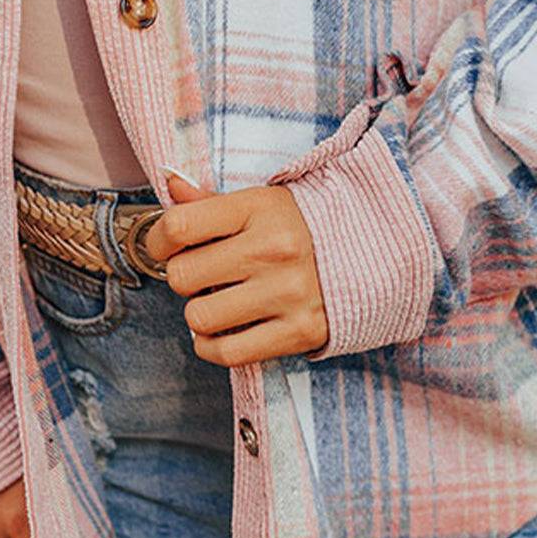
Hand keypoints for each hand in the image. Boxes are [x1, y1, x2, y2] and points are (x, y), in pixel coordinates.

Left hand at [142, 173, 329, 365]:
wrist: (377, 255)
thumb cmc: (307, 228)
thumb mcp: (263, 202)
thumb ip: (212, 201)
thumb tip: (170, 185)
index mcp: (261, 209)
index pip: (179, 226)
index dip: (158, 240)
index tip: (165, 246)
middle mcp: (273, 250)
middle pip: (183, 276)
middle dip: (185, 278)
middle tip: (204, 275)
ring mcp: (287, 293)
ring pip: (199, 317)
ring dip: (200, 314)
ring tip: (220, 301)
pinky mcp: (299, 332)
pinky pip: (227, 352)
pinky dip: (212, 346)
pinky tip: (222, 331)